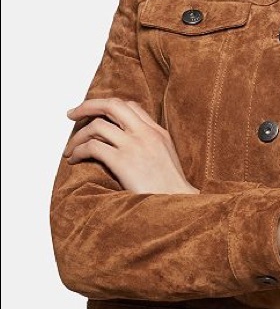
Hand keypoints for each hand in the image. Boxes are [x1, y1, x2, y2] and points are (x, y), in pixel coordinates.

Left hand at [64, 97, 199, 194]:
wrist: (178, 203)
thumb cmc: (170, 188)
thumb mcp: (166, 157)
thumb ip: (149, 143)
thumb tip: (126, 142)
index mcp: (157, 132)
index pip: (130, 106)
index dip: (108, 107)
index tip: (95, 113)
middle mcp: (146, 133)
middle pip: (112, 105)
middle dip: (87, 106)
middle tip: (72, 114)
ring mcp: (134, 146)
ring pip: (97, 125)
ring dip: (78, 136)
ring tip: (71, 148)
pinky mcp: (123, 162)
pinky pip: (92, 147)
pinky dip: (78, 151)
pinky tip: (75, 160)